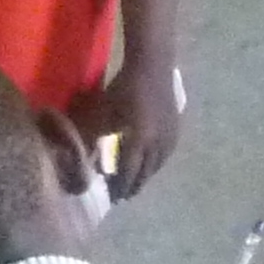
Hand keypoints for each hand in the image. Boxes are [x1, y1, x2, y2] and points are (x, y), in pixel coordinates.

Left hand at [75, 63, 183, 192]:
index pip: (129, 171)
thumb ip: (97, 135)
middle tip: (123, 196)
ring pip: (158, 165)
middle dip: (134, 185)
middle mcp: (158, 143)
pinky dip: (156, 164)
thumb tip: (88, 157)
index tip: (112, 197)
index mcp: (140, 140)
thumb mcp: (105, 112)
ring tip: (136, 184)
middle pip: (146, 172)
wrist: (153, 66)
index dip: (121, 185)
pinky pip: (166, 155)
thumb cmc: (124, 87)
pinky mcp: (175, 129)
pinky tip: (151, 166)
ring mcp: (169, 136)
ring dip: (146, 176)